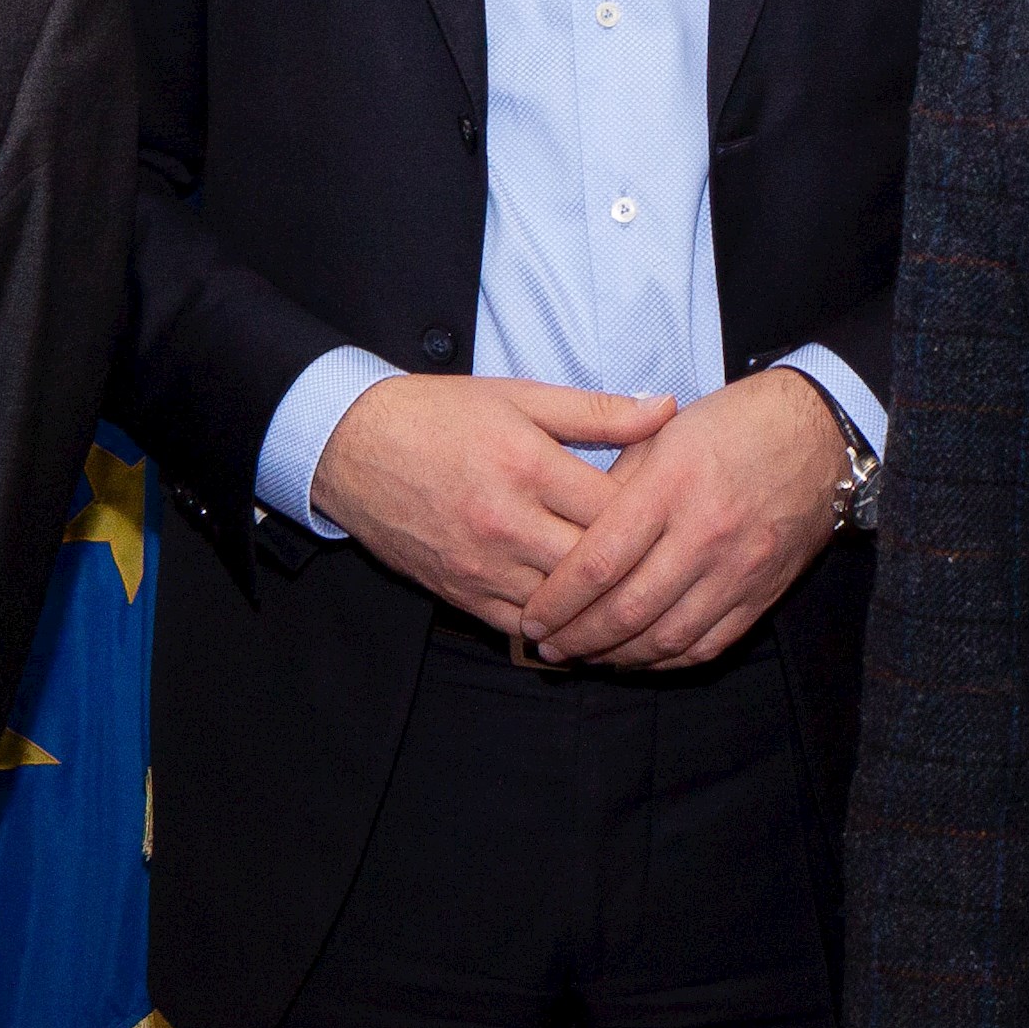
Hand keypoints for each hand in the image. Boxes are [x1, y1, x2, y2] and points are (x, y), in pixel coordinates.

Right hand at [310, 374, 676, 631]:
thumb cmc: (439, 415)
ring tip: (638, 601)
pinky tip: (584, 623)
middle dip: (635, 568)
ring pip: (562, 605)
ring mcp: (481, 564)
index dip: (653, 517)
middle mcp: (506, 521)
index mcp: (527, 465)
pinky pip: (520, 626)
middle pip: (594, 564)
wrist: (353, 446)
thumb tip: (666, 409)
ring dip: (599, 606)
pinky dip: (556, 630)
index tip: (675, 517)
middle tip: (669, 565)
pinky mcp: (459, 592)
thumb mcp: (519, 397)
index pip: (613, 510)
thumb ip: (596, 411)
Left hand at [514, 368, 841, 669]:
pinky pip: (707, 645)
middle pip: (628, 608)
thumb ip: (613, 485)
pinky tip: (637, 658)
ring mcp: (739, 569)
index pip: (601, 560)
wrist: (819, 434)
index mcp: (672, 485)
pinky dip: (665, 660)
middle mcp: (706, 532)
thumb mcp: (663, 434)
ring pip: (666, 637)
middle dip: (578, 637)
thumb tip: (566, 536)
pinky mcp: (762, 593)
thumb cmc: (733, 425)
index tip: (532, 616)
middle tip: (546, 645)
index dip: (559, 599)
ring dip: (616, 657)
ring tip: (584, 655)